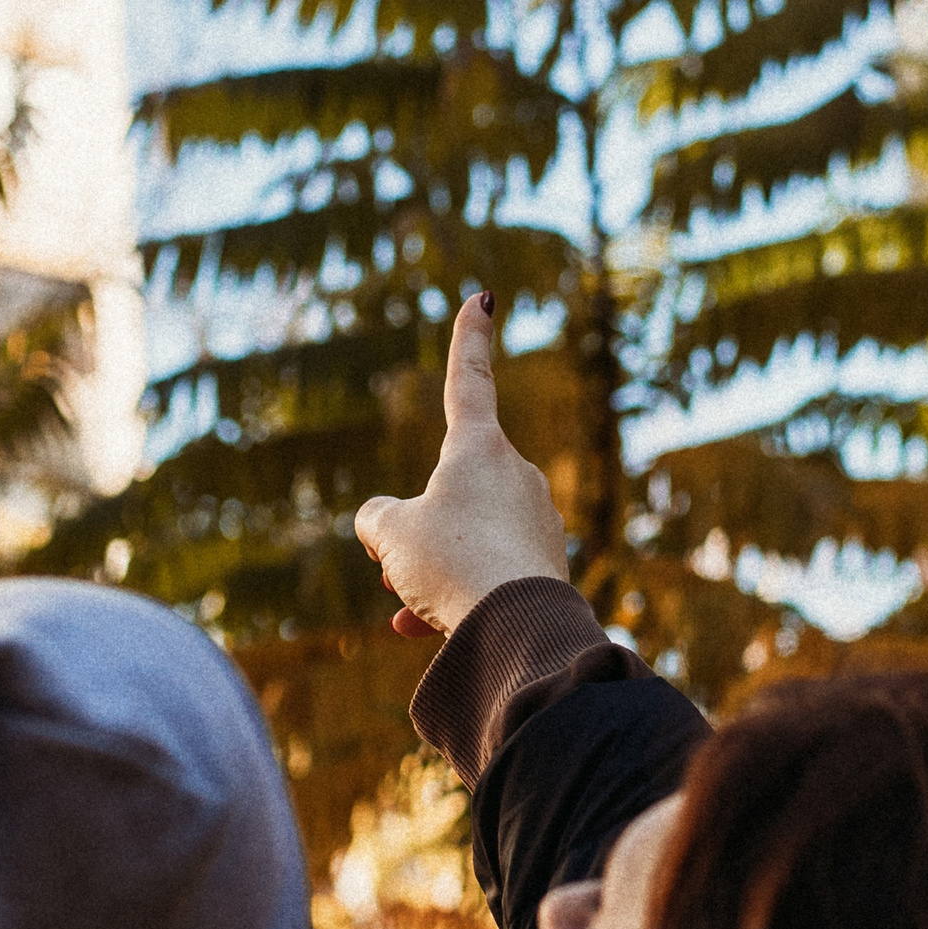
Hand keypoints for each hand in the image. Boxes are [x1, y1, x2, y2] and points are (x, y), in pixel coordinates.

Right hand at [353, 294, 568, 639]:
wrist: (518, 627)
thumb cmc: (453, 562)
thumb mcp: (393, 535)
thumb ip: (379, 520)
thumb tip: (384, 525)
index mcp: (479, 449)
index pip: (468, 380)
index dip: (469, 338)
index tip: (483, 297)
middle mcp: (516, 476)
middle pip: (452, 488)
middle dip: (419, 526)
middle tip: (392, 569)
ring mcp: (536, 522)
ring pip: (468, 537)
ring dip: (432, 568)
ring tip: (406, 610)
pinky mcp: (547, 568)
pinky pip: (489, 574)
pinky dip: (456, 597)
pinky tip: (421, 631)